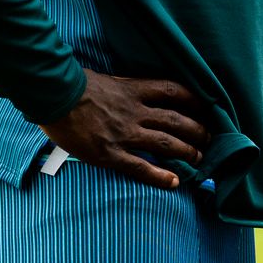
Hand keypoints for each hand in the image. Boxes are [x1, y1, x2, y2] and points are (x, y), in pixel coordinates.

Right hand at [40, 70, 210, 189]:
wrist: (52, 96)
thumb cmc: (76, 86)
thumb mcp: (109, 80)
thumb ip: (128, 88)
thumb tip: (140, 91)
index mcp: (135, 90)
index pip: (174, 92)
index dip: (194, 101)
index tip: (206, 108)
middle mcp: (135, 111)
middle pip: (176, 121)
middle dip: (197, 131)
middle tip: (209, 140)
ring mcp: (123, 133)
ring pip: (165, 143)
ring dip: (186, 152)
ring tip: (199, 160)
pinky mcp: (109, 153)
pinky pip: (140, 166)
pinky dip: (159, 175)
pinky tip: (174, 182)